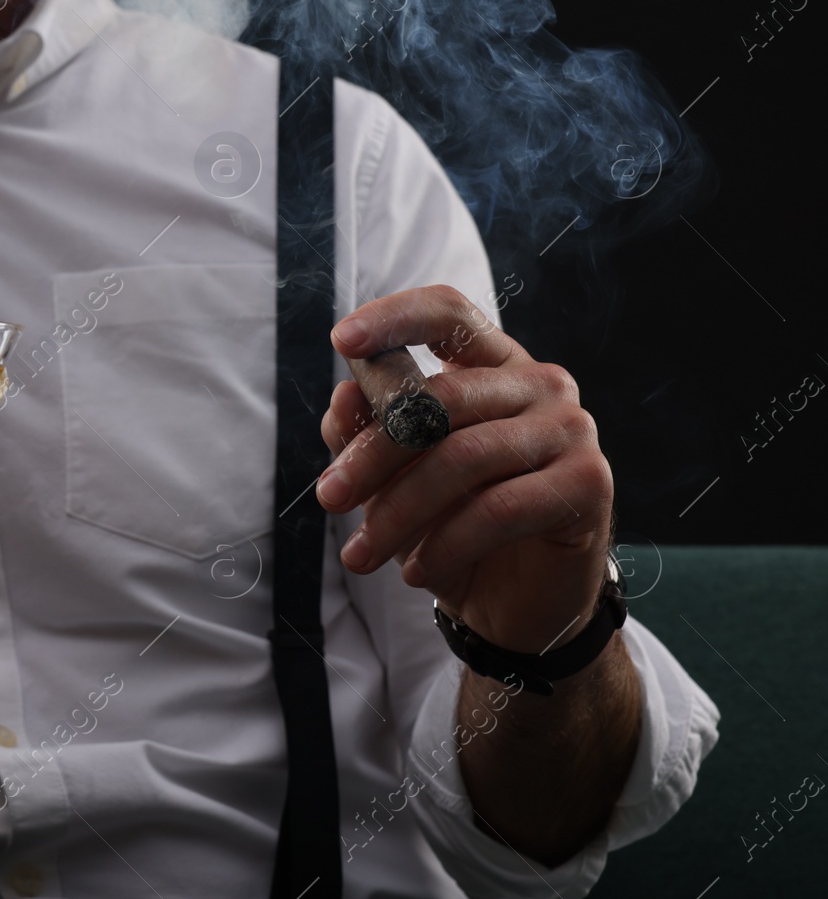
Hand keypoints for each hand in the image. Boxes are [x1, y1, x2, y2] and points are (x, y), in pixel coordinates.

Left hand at [316, 285, 612, 654]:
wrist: (516, 603)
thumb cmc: (450, 525)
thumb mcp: (393, 480)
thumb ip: (367, 434)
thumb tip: (342, 396)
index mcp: (492, 365)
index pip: (449, 314)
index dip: (395, 318)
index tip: (342, 340)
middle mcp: (540, 384)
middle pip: (441, 399)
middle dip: (374, 453)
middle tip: (329, 498)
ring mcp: (571, 428)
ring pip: (464, 458)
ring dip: (398, 513)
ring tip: (360, 555)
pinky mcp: (588, 483)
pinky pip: (498, 509)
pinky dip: (445, 545)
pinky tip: (416, 573)